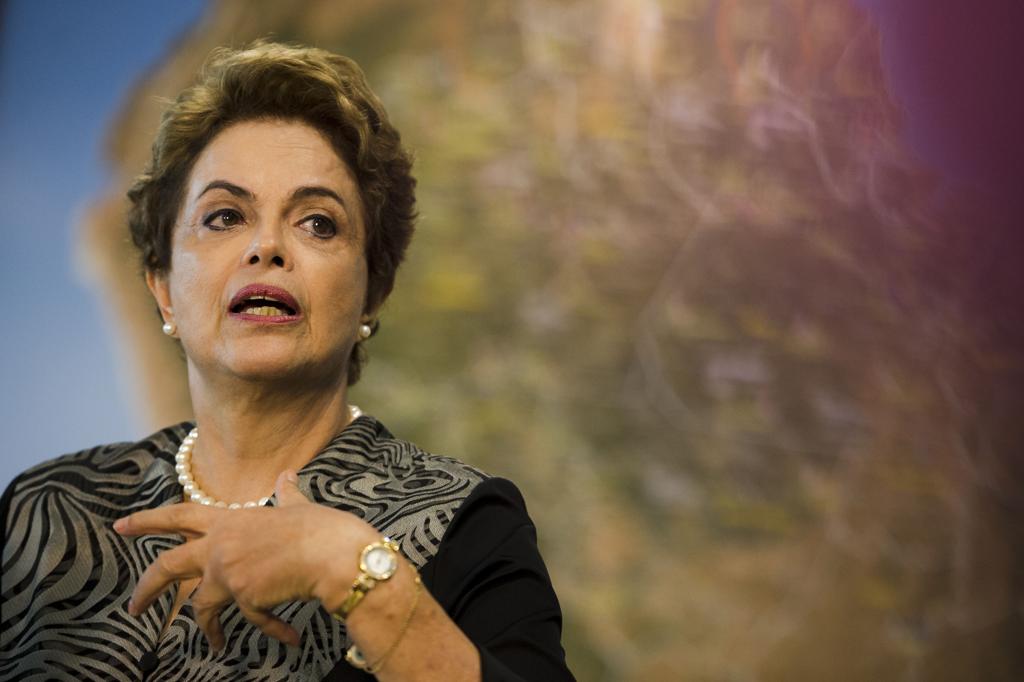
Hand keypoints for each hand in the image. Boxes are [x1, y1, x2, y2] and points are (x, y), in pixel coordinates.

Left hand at [113, 470, 377, 649]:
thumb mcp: (298, 506)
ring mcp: (228, 572)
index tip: (120, 526)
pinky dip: (273, 630)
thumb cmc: (321, 528)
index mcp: (230, 520)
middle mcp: (220, 545)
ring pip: (201, 605)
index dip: (148, 520)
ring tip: (215, 643)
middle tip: (133, 607)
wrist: (334, 555)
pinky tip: (288, 639)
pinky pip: (252, 620)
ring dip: (208, 628)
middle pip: (168, 566)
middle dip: (147, 588)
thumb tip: (287, 476)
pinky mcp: (243, 597)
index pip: (179, 515)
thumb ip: (287, 494)